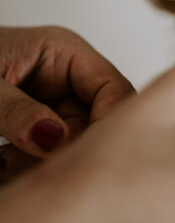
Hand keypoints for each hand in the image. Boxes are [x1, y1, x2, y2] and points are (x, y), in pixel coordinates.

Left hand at [0, 26, 133, 178]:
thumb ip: (15, 109)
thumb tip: (53, 140)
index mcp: (64, 52)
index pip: (115, 90)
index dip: (111, 125)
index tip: (85, 158)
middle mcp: (64, 79)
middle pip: (96, 126)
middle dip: (65, 153)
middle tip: (31, 170)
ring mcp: (49, 105)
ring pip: (69, 148)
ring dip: (39, 167)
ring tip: (3, 166)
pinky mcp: (30, 130)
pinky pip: (42, 158)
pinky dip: (22, 170)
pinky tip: (1, 166)